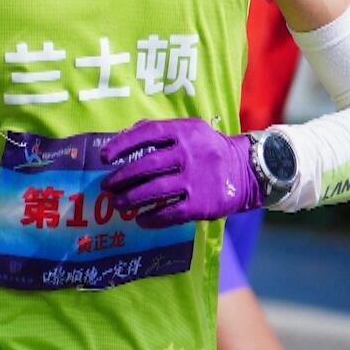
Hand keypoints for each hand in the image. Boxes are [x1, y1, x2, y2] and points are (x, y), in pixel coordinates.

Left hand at [101, 118, 260, 227]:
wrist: (246, 171)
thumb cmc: (209, 149)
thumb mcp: (191, 130)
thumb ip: (162, 132)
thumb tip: (125, 136)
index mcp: (185, 131)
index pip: (148, 133)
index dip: (122, 144)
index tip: (104, 157)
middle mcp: (189, 153)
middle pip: (147, 165)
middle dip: (122, 177)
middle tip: (107, 186)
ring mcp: (196, 179)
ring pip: (155, 190)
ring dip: (131, 199)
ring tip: (119, 204)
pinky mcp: (201, 203)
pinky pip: (170, 213)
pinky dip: (152, 218)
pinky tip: (141, 220)